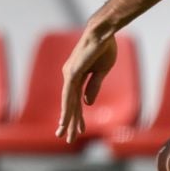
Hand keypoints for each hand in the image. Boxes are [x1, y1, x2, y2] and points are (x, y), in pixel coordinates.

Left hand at [57, 27, 117, 142]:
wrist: (104, 32)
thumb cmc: (104, 48)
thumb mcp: (101, 71)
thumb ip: (93, 86)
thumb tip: (87, 104)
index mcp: (76, 75)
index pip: (76, 99)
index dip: (77, 115)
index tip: (78, 129)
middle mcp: (70, 75)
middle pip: (69, 103)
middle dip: (69, 122)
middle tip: (65, 138)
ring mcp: (70, 74)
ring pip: (67, 102)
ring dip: (67, 120)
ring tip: (65, 135)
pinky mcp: (73, 73)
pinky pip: (69, 95)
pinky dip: (68, 109)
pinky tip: (66, 120)